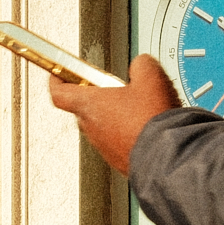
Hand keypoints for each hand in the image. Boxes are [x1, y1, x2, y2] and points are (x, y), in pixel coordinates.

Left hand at [47, 55, 180, 175]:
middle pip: (85, 107)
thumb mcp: (151, 77)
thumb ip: (140, 65)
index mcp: (89, 105)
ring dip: (116, 116)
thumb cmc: (151, 121)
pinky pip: (118, 141)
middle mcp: (91, 127)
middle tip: (114, 88)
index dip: (57, 80)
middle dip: (99, 96)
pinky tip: (146, 126)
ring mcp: (104, 146)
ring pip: (104, 125)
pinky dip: (128, 133)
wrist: (166, 156)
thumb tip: (140, 65)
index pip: (59, 92)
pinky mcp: (119, 160)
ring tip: (139, 108)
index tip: (59, 73)